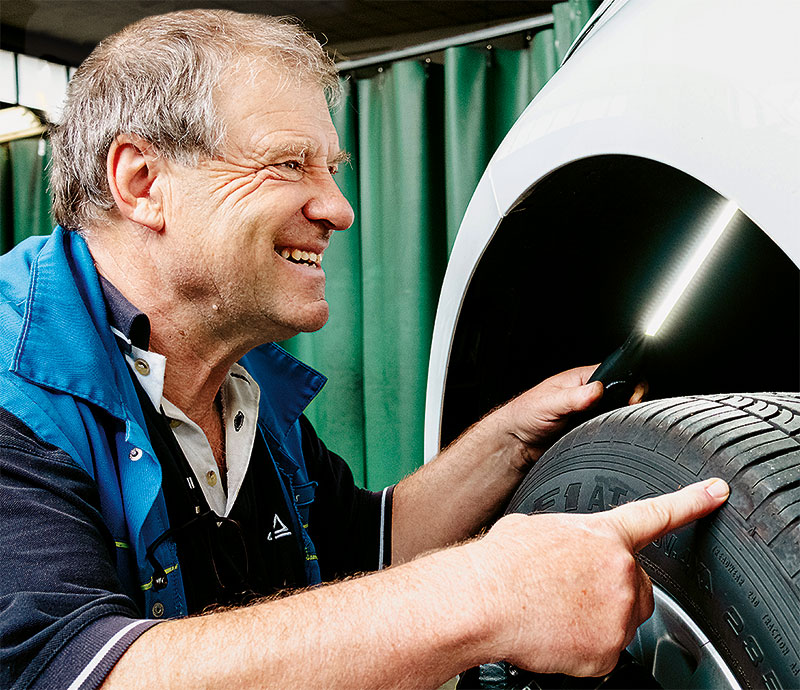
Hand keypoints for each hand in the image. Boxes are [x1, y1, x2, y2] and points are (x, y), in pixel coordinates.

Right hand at [470, 478, 728, 676]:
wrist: (483, 600)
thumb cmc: (501, 563)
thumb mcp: (537, 530)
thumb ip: (571, 539)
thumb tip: (567, 551)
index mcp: (603, 534)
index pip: (656, 514)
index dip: (690, 502)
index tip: (716, 493)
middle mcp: (620, 570)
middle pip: (639, 586)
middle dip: (614, 592)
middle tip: (572, 595)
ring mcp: (619, 611)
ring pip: (623, 621)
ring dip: (599, 620)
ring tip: (557, 613)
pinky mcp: (608, 649)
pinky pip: (605, 652)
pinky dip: (584, 650)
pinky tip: (555, 634)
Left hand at [498, 365, 646, 467]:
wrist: (518, 442)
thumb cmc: (526, 414)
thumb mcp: (550, 403)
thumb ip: (574, 397)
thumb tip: (597, 390)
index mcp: (583, 379)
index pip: (618, 373)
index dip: (630, 384)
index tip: (632, 398)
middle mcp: (590, 394)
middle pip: (623, 395)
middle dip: (629, 405)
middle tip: (623, 416)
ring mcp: (592, 413)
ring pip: (618, 415)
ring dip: (619, 421)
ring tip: (609, 428)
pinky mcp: (590, 430)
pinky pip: (609, 431)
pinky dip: (610, 435)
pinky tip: (603, 439)